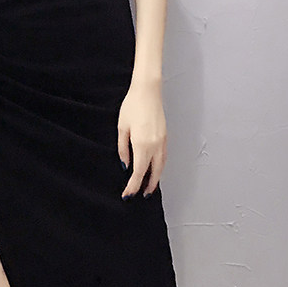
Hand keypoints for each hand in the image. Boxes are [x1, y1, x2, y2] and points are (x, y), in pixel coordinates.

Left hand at [116, 79, 167, 198]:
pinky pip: (164, 157)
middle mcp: (155, 146)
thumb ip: (123, 149)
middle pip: (153, 173)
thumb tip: (125, 165)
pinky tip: (155, 168)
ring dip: (156, 178)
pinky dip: (160, 166)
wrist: (147, 91)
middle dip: (148, 186)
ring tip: (149, 186)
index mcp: (142, 145)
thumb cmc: (132, 106)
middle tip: (142, 195)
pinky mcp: (165, 136)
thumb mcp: (122, 128)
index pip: (138, 173)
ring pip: (161, 166)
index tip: (128, 195)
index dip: (133, 186)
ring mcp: (162, 141)